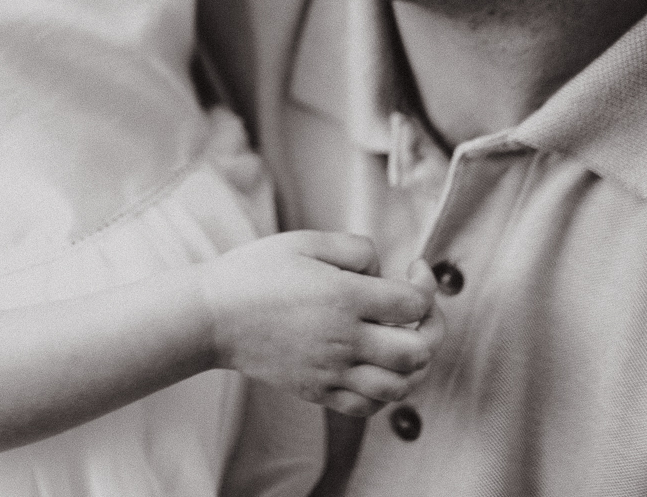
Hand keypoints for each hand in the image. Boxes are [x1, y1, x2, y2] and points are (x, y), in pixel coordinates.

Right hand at [198, 231, 442, 415]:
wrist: (212, 317)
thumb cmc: (254, 273)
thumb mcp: (304, 241)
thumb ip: (354, 248)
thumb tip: (383, 268)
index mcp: (343, 298)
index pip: (414, 303)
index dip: (427, 284)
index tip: (414, 271)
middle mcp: (344, 340)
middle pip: (418, 351)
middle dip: (434, 328)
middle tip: (423, 311)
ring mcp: (332, 371)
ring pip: (400, 387)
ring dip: (416, 365)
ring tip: (406, 342)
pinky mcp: (318, 391)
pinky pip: (369, 406)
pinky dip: (387, 392)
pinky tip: (381, 369)